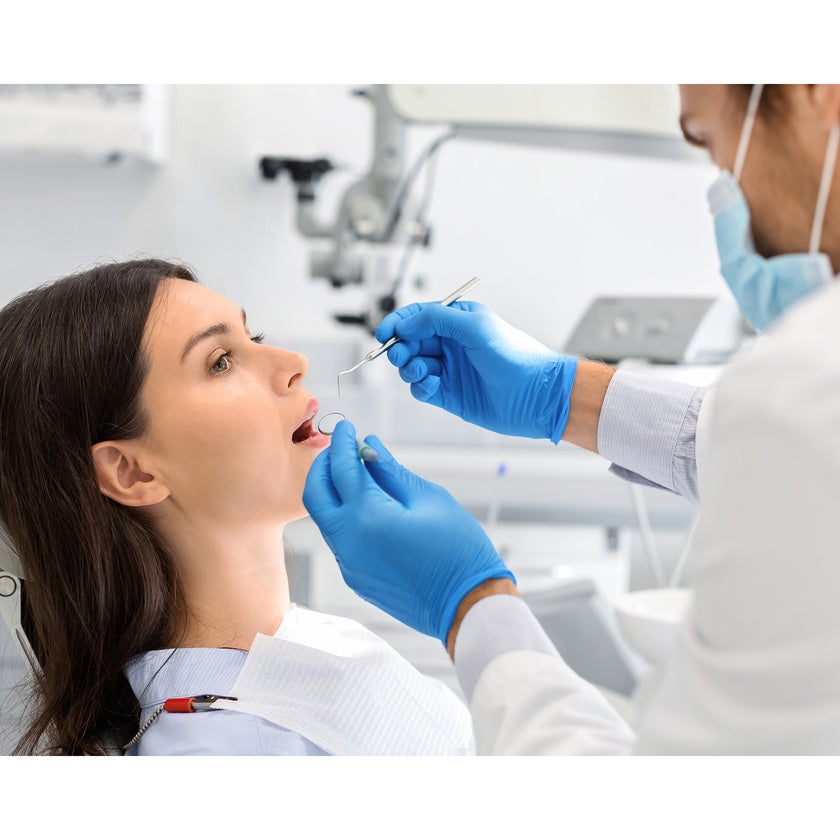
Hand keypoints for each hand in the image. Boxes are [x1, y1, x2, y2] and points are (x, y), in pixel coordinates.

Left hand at [303, 419, 514, 644]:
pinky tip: (368, 507)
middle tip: (342, 450)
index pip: (342, 468)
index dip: (343, 442)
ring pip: (324, 518)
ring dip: (333, 492)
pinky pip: (339, 539)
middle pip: (315, 493)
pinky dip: (345, 516)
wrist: (466, 607)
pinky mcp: (355, 578)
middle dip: (323, 466)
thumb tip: (369, 446)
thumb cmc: (459, 550)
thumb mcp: (429, 499)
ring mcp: (348, 564)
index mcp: (367, 518)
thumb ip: (391, 471)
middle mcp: (348, 542)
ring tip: (358, 475)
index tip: (347, 427)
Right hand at [375, 301, 578, 442]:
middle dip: (400, 348)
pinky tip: (430, 386)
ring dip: (409, 368)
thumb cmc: (515, 356)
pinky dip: (419, 387)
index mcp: (458, 321)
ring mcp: (450, 370)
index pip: (418, 316)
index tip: (384, 334)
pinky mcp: (449, 395)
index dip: (398, 324)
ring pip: (413, 366)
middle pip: (410, 342)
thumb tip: (405, 325)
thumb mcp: (474, 326)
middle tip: (399, 355)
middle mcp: (452, 344)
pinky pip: (421, 389)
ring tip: (419, 371)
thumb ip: (435, 319)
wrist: (536, 396)